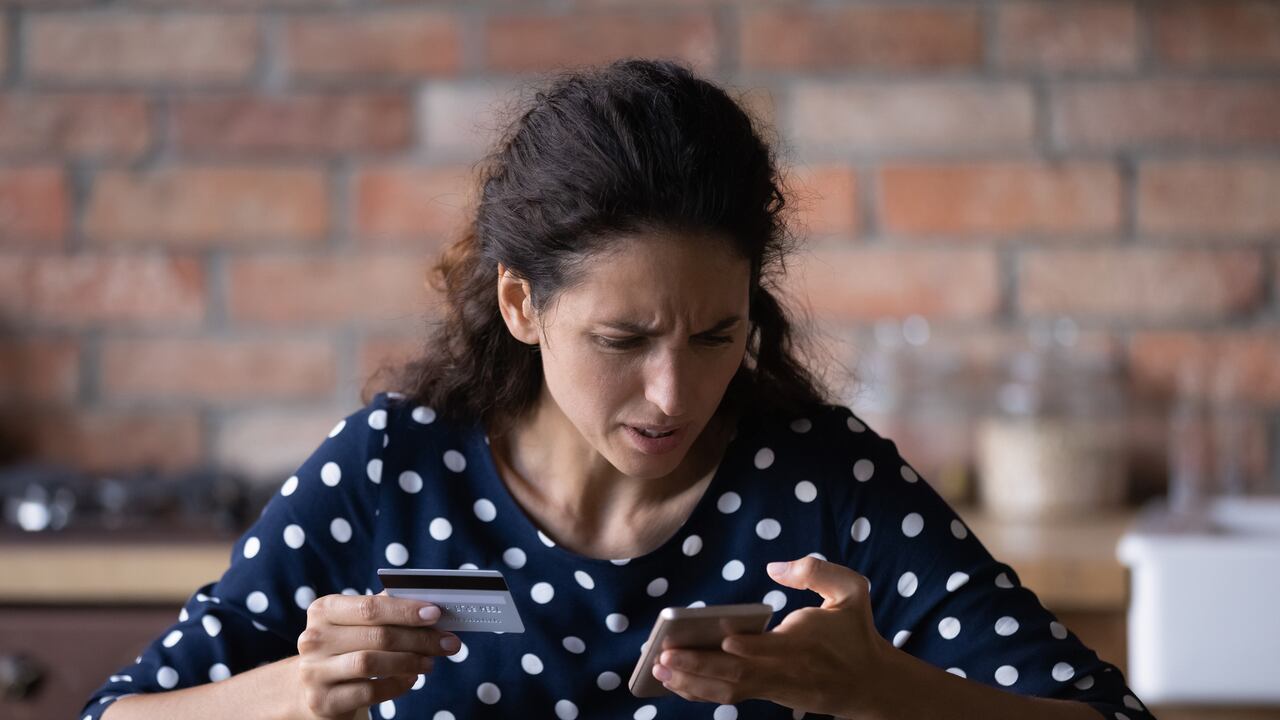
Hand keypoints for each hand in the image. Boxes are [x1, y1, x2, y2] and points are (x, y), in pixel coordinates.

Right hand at [294, 591, 460, 718]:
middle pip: (377, 636)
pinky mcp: (323, 701)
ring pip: (371, 663)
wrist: (316, 688)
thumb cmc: (347, 648)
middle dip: (419, 638)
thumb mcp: (357, 625)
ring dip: (409, 661)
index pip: (370, 607)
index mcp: (324, 611)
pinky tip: (411, 678)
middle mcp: (314, 639)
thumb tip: (429, 606)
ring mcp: (314, 672)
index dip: (405, 611)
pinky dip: (396, 685)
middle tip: (448, 642)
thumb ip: (386, 611)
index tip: (435, 614)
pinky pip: (369, 691)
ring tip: (430, 662)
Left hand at [651, 556, 891, 718]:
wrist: (872, 684)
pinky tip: (675, 682)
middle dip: (699, 666)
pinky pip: (731, 696)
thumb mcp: (852, 591)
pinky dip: (701, 691)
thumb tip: (775, 567)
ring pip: (730, 690)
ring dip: (692, 684)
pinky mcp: (769, 696)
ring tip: (659, 671)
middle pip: (738, 674)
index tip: (723, 637)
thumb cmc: (856, 632)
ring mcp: (775, 688)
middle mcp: (785, 670)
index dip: (748, 647)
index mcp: (804, 643)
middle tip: (663, 657)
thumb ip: (816, 571)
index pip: (772, 649)